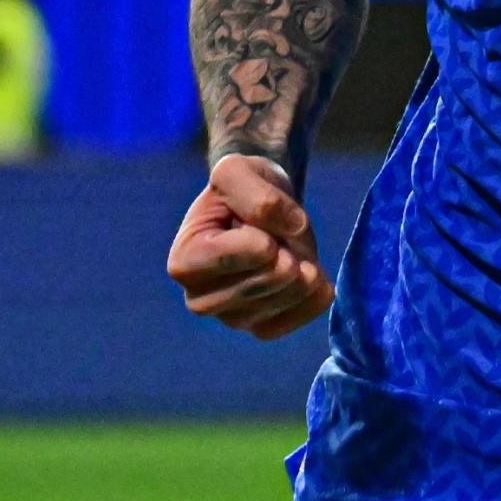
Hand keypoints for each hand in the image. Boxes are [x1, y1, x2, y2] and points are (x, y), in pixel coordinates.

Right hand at [168, 154, 332, 340]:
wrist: (259, 208)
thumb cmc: (241, 189)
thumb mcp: (237, 171)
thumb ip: (258, 195)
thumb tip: (294, 228)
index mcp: (183, 263)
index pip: (236, 256)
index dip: (262, 234)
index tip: (253, 224)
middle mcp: (200, 300)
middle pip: (269, 278)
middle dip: (286, 248)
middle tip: (273, 236)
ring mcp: (233, 320)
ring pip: (291, 294)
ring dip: (303, 263)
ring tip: (286, 249)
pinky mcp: (264, 329)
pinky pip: (307, 313)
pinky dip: (317, 289)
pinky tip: (308, 270)